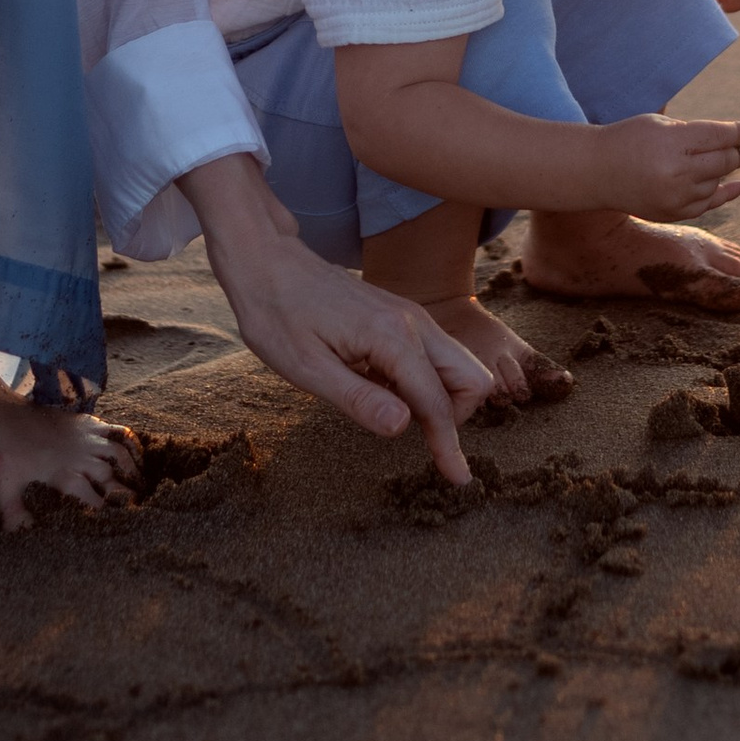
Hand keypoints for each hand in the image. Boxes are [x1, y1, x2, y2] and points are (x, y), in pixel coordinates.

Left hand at [189, 160, 493, 485]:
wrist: (267, 261)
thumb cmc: (278, 316)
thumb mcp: (306, 368)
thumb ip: (358, 399)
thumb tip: (404, 428)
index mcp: (392, 337)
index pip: (438, 403)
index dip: (448, 445)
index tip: (457, 479)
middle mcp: (413, 323)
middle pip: (472, 378)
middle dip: (456, 416)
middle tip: (416, 437)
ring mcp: (410, 315)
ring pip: (458, 364)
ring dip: (441, 398)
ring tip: (389, 409)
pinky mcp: (401, 315)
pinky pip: (435, 354)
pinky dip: (424, 381)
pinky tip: (380, 386)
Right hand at [593, 112, 739, 220]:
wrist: (596, 171)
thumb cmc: (629, 139)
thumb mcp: (661, 123)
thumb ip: (697, 131)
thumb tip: (736, 137)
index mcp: (673, 142)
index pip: (721, 136)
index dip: (739, 131)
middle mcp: (677, 172)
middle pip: (725, 161)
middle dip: (734, 151)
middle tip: (736, 144)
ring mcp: (676, 197)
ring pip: (717, 182)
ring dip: (720, 170)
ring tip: (709, 159)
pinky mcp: (673, 214)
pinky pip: (708, 204)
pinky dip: (723, 193)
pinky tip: (739, 186)